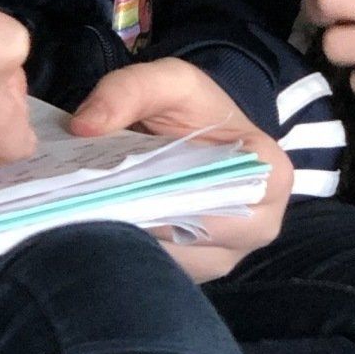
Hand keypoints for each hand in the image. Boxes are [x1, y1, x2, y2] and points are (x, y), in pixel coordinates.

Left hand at [69, 58, 291, 281]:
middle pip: (195, 237)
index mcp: (270, 177)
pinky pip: (162, 272)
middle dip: (145, 218)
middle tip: (97, 198)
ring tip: (98, 210)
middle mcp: (259, 226)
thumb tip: (85, 125)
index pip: (224, 197)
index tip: (128, 178)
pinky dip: (131, 253)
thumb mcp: (167, 81)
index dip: (171, 192)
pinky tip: (106, 226)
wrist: (197, 132)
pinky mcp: (197, 272)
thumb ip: (127, 91)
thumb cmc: (193, 109)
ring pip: (174, 262)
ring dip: (132, 240)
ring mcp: (228, 256)